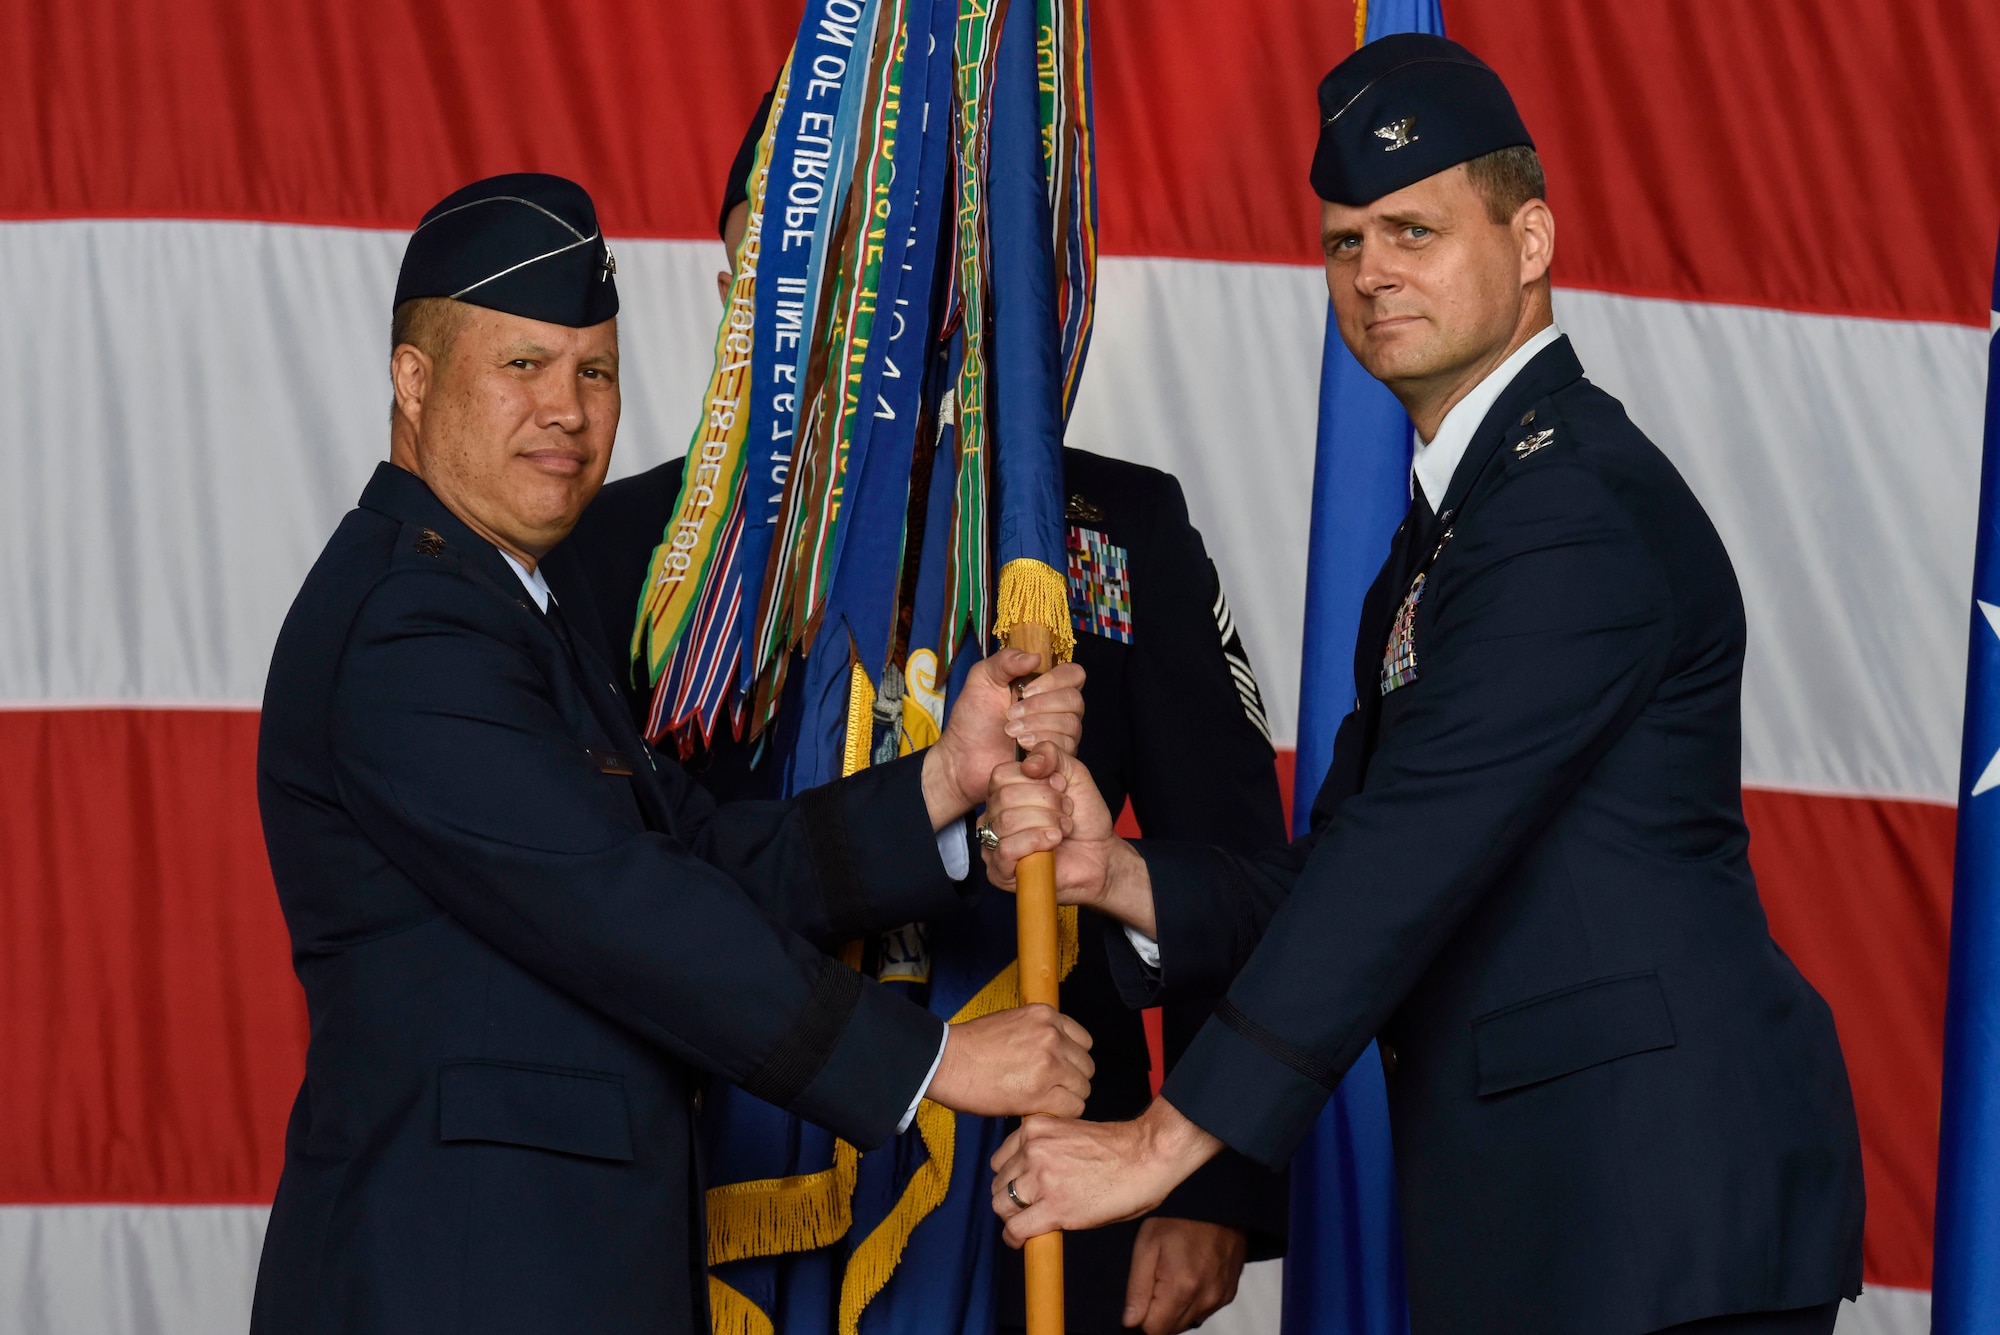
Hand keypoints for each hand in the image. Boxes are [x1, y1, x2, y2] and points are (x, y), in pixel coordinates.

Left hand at [920, 649, 1085, 828]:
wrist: (963, 756)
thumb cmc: (973, 719)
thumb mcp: (982, 679)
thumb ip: (1005, 660)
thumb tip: (1035, 657)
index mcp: (1045, 686)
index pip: (1073, 674)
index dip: (1055, 680)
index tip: (1027, 689)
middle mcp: (1058, 709)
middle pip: (1074, 700)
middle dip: (1040, 707)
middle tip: (1010, 715)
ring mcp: (1060, 735)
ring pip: (1071, 725)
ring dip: (1038, 726)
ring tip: (1011, 731)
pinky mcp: (1056, 759)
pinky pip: (1065, 747)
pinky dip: (1041, 743)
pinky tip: (1021, 746)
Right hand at [926, 1003, 1094, 1117]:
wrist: (946, 1061)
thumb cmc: (972, 1044)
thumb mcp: (1013, 1022)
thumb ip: (1040, 1033)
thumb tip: (1057, 1053)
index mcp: (1046, 1016)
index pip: (1084, 1042)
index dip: (1073, 1059)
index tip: (1061, 1070)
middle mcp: (1052, 1037)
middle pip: (1086, 1067)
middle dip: (1072, 1080)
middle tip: (1052, 1089)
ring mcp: (1049, 1065)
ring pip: (1082, 1089)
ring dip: (1067, 1098)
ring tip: (1045, 1101)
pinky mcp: (1040, 1093)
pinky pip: (1072, 1108)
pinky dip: (1061, 1113)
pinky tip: (1042, 1110)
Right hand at [983, 749, 1155, 934]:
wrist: (1100, 854)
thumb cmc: (1083, 818)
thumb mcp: (1073, 774)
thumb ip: (1051, 754)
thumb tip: (1028, 761)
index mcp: (1004, 793)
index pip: (1001, 774)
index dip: (1037, 780)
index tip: (1061, 788)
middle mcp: (993, 817)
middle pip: (1005, 797)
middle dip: (1046, 802)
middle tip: (1065, 812)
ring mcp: (993, 845)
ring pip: (1006, 821)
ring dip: (1046, 822)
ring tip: (1062, 829)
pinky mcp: (999, 872)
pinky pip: (1007, 849)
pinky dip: (1036, 841)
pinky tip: (1053, 842)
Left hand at [990, 1097, 1221, 1245]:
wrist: (1147, 1156)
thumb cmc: (1119, 1147)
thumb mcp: (1070, 1136)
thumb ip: (1046, 1152)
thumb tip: (1033, 1178)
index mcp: (1035, 1129)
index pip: (1001, 1160)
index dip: (1011, 1178)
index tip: (1022, 1189)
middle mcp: (1032, 1150)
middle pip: (998, 1183)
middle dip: (1011, 1198)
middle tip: (1028, 1208)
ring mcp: (1041, 1178)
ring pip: (1002, 1206)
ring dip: (1013, 1217)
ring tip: (1028, 1223)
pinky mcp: (1054, 1206)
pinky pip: (1016, 1228)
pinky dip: (1015, 1238)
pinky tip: (1024, 1240)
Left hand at [1122, 1218, 1249, 1333]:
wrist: (1216, 1200)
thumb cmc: (1177, 1217)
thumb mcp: (1146, 1245)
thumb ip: (1137, 1288)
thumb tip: (1130, 1322)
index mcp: (1181, 1288)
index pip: (1154, 1330)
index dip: (1141, 1316)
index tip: (1140, 1294)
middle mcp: (1205, 1298)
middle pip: (1172, 1329)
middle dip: (1158, 1313)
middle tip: (1156, 1278)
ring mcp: (1220, 1297)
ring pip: (1189, 1321)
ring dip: (1177, 1307)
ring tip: (1173, 1273)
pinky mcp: (1229, 1292)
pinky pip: (1205, 1309)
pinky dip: (1194, 1299)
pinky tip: (1190, 1274)